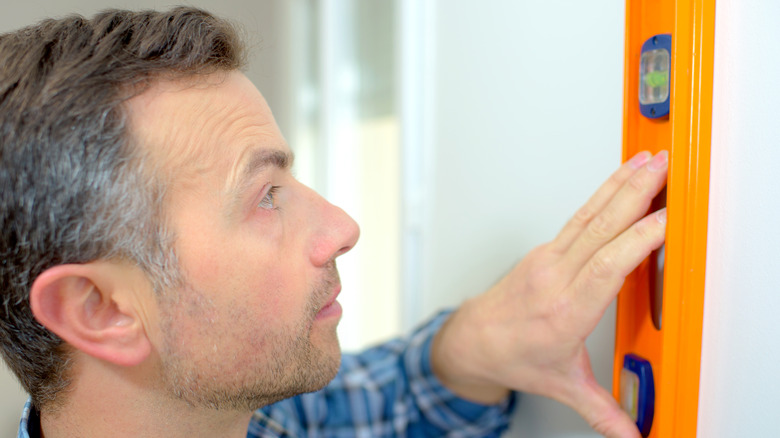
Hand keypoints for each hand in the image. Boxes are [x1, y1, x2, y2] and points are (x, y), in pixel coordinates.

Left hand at [432, 150, 667, 437]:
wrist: (474, 339)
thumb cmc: (514, 356)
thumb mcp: (563, 386)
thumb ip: (602, 410)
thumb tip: (631, 435)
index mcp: (564, 312)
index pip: (606, 268)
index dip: (637, 241)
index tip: (666, 220)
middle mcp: (556, 278)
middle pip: (600, 229)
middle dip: (635, 195)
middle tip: (665, 168)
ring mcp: (548, 259)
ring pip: (589, 215)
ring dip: (620, 184)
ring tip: (650, 160)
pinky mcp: (546, 250)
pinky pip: (580, 216)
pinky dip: (605, 193)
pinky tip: (622, 177)